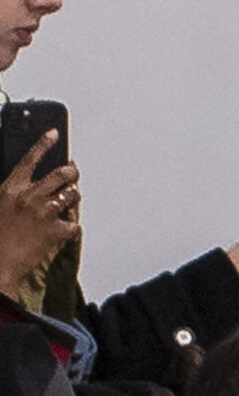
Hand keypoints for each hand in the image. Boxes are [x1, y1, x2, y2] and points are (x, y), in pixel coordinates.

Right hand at [0, 131, 79, 299]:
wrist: (0, 261)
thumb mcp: (0, 202)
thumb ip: (15, 188)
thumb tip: (32, 179)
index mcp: (12, 187)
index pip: (31, 158)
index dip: (44, 143)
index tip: (54, 134)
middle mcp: (30, 196)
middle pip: (59, 174)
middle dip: (71, 171)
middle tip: (73, 171)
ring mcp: (44, 213)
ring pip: (71, 194)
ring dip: (74, 194)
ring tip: (72, 197)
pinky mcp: (55, 232)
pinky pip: (74, 223)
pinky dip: (73, 223)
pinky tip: (69, 224)